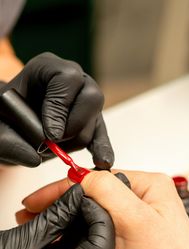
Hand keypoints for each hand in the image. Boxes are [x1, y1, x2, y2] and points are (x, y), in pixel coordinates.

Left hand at [0, 52, 113, 167]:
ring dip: (75, 142)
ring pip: (96, 121)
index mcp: (48, 68)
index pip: (68, 79)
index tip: (49, 134)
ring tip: (53, 149)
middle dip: (72, 127)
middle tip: (52, 143)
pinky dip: (101, 149)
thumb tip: (34, 157)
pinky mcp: (92, 121)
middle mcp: (74, 80)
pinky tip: (102, 162)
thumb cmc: (6, 119)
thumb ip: (6, 141)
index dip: (60, 107)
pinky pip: (101, 135)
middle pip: (91, 97)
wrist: (13, 126)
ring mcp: (85, 101)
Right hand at [1, 184, 114, 248]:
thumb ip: (55, 215)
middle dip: (90, 216)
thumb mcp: (22, 240)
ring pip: (89, 245)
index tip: (85, 196)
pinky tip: (61, 215)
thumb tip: (77, 194)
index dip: (97, 216)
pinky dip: (70, 229)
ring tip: (65, 203)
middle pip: (98, 246)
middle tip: (77, 196)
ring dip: (79, 221)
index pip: (100, 247)